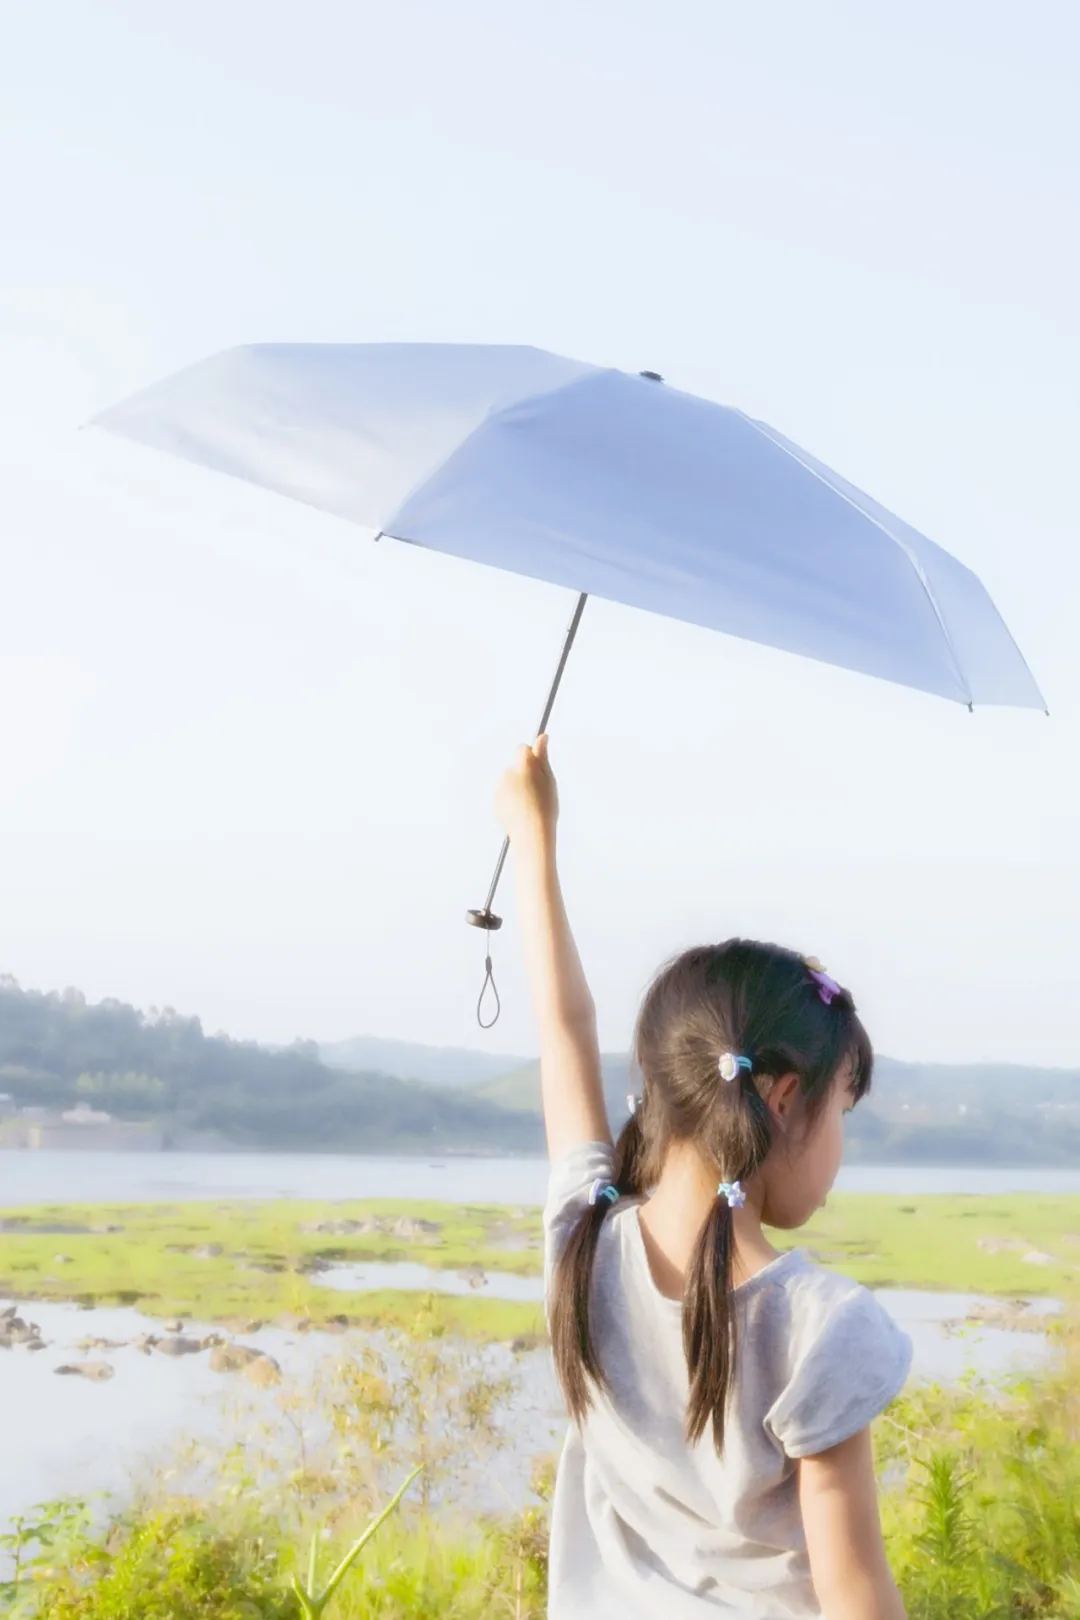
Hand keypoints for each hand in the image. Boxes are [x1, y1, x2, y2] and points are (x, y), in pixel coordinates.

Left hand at [495, 735, 558, 853]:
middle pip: (516, 766)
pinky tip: (522, 811)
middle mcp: (508, 773)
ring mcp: (500, 787)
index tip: (538, 769)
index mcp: (523, 766)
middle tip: (538, 792)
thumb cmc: (544, 808)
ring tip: (530, 804)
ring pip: (510, 781)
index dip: (531, 757)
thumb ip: (542, 757)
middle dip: (524, 774)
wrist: (531, 834)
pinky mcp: (495, 800)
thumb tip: (542, 736)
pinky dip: (511, 800)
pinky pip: (504, 795)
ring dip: (518, 788)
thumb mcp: (549, 780)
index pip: (522, 749)